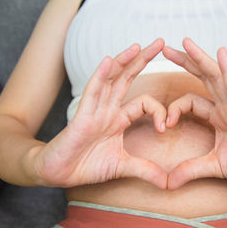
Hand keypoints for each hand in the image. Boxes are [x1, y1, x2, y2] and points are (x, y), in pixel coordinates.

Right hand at [34, 38, 167, 188]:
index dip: (158, 110)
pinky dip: (100, 76)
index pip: (144, 102)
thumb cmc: (86, 166)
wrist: (57, 173)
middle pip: (127, 79)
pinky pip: (92, 91)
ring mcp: (94, 110)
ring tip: (138, 45)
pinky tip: (110, 60)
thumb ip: (146, 171)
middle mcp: (108, 109)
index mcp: (119, 118)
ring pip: (111, 80)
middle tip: (160, 43)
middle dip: (143, 60)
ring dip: (124, 61)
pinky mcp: (82, 116)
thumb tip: (169, 184)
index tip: (164, 128)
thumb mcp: (123, 167)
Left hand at [163, 37, 226, 188]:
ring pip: (215, 76)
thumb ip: (190, 170)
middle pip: (201, 78)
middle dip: (184, 62)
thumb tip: (167, 184)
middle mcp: (224, 105)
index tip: (165, 125)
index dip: (174, 109)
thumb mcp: (214, 165)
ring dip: (199, 58)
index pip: (190, 102)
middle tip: (165, 48)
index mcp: (217, 116)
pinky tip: (221, 52)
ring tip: (184, 42)